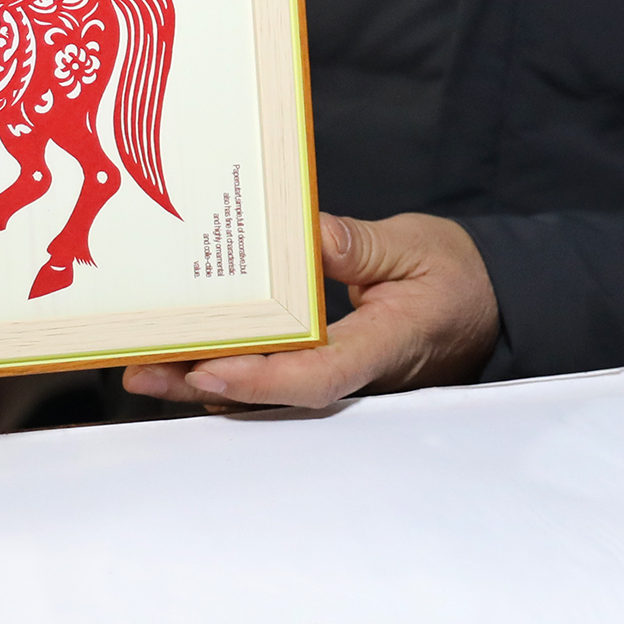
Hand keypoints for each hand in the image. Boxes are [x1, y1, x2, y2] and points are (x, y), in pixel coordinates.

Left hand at [121, 211, 496, 410]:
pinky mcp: (322, 367)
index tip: (209, 370)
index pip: (320, 376)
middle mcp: (353, 372)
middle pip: (271, 394)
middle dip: (203, 385)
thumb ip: (359, 245)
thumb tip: (305, 230)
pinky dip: (223, 366)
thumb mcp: (415, 246)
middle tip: (141, 371)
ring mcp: (336, 375)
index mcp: (384, 345)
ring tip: (141, 364)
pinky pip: (268, 374)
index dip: (262, 381)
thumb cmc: (454, 277)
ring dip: (202, 380)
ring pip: (261, 390)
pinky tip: (180, 353)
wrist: (482, 308)